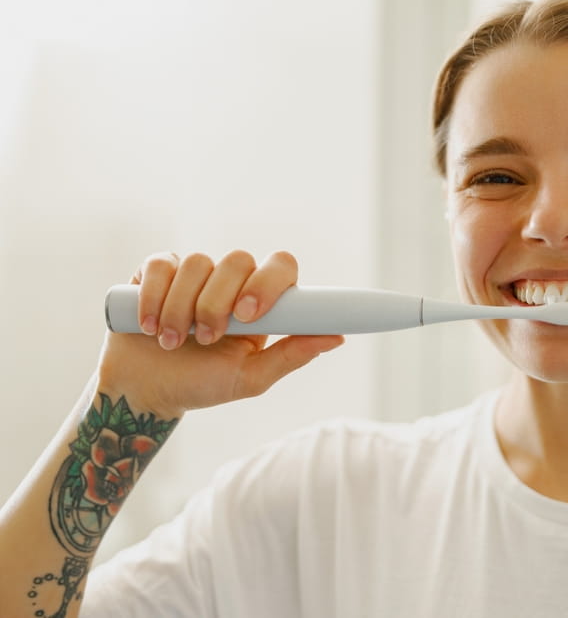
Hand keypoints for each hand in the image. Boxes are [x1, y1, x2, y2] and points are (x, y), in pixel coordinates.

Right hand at [97, 250, 344, 416]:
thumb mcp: (249, 378)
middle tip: (205, 338)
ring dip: (181, 308)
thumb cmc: (202, 383)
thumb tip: (337, 337)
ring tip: (171, 342)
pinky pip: (161, 265)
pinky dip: (154, 297)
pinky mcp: (157, 271)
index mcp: (262, 301)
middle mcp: (231, 281)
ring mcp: (195, 273)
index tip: (248, 315)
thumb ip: (291, 355)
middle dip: (218, 302)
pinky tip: (147, 327)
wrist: (145, 391)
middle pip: (238, 260)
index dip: (268, 283)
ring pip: (198, 263)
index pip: (281, 267)